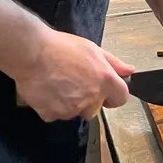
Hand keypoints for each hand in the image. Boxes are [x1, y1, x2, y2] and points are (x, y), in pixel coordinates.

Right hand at [13, 28, 133, 121]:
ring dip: (69, 103)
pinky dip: (52, 106)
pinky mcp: (52, 114)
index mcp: (104, 80)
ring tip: (59, 83)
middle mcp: (91, 98)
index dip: (114, 95)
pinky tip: (48, 90)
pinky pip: (56, 115)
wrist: (32, 53)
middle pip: (95, 108)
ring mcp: (71, 109)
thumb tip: (129, 71)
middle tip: (75, 82)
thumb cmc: (62, 47)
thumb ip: (114, 63)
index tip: (106, 91)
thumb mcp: (93, 49)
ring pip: (75, 112)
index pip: (121, 98)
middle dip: (88, 100)